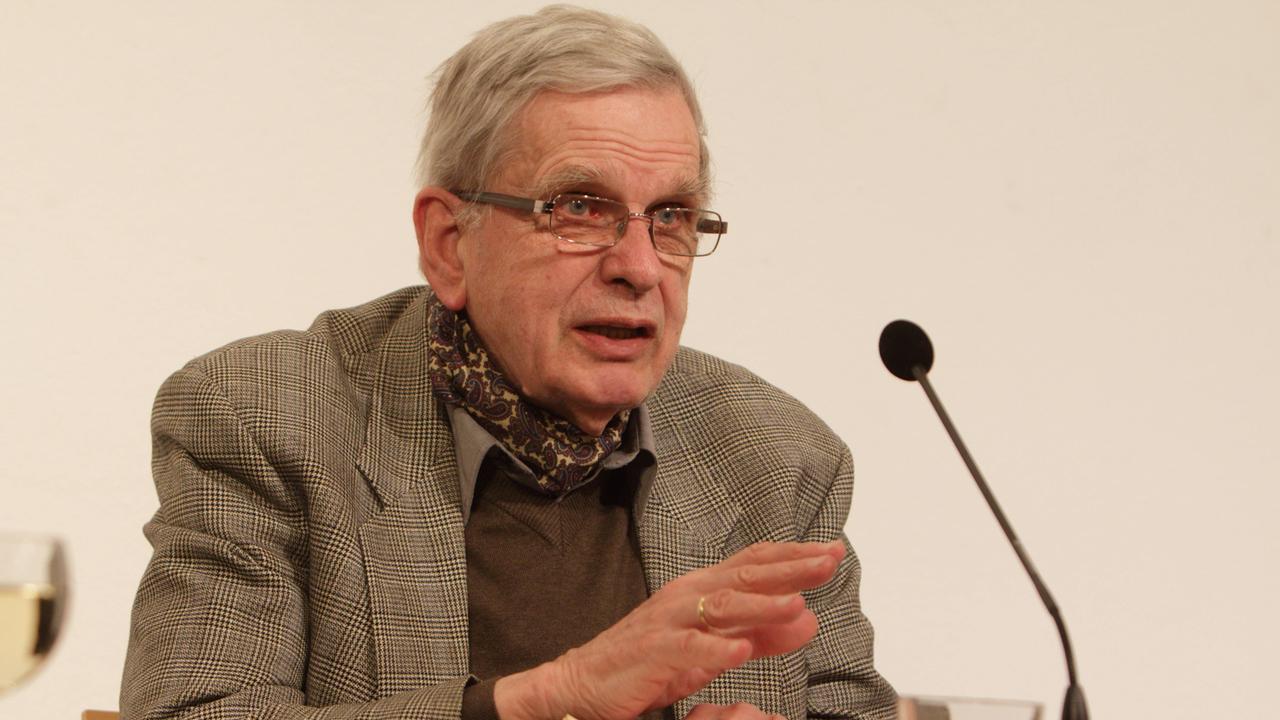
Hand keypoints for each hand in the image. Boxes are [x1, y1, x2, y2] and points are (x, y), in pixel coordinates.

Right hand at [495, 540, 845, 719]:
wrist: (584, 683)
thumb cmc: (651, 661)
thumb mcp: (715, 649)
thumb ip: (761, 633)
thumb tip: (809, 617)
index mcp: (703, 590)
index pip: (754, 564)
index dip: (793, 556)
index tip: (831, 550)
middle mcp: (687, 596)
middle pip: (744, 575)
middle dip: (788, 568)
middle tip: (828, 559)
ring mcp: (668, 622)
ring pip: (720, 607)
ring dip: (759, 604)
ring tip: (795, 602)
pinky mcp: (652, 652)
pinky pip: (686, 649)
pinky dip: (714, 649)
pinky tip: (740, 651)